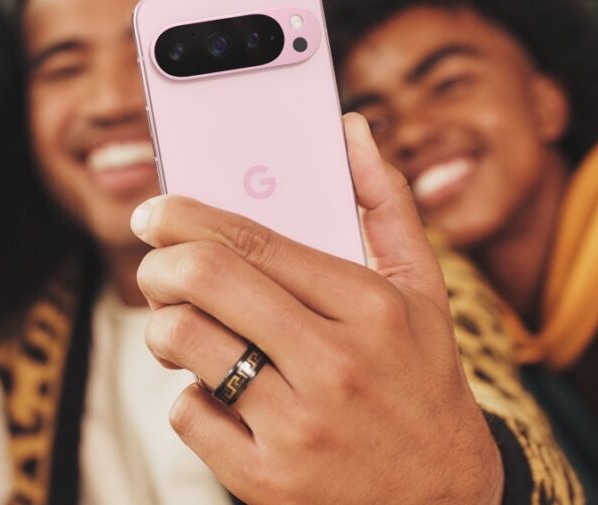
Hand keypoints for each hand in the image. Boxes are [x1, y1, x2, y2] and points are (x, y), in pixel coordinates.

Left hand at [133, 114, 502, 504]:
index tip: (155, 210)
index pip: (253, 238)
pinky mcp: (267, 479)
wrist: (442, 500)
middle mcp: (334, 363)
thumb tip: (351, 129)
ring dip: (164, 327)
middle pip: (204, 278)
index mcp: (370, 306)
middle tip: (155, 266)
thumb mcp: (424, 293)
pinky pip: (186, 413)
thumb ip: (386, 205)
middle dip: (158, 262)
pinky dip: (190, 397)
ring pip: (182, 341)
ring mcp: (298, 425)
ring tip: (183, 329)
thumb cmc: (423, 382)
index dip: (186, 214)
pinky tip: (220, 394)